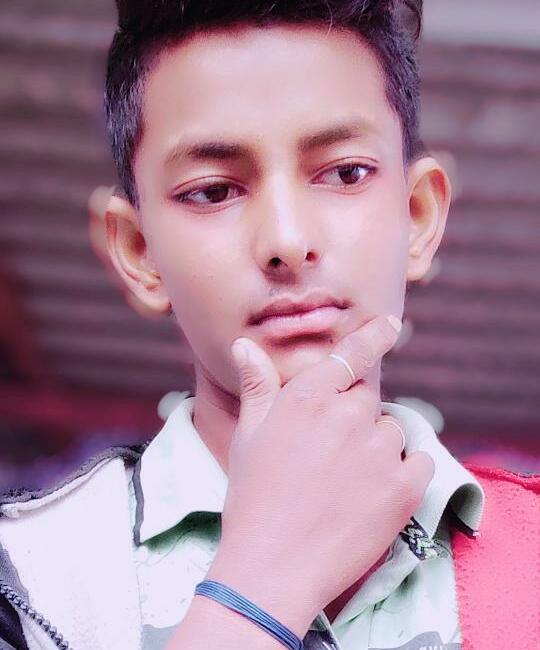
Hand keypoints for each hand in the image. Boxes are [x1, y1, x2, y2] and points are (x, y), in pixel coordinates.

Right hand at [206, 315, 434, 634]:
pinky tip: (376, 491)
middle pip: (368, 398)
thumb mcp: (249, 435)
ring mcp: (379, 451)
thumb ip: (258, 385)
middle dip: (355, 417)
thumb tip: (245, 344)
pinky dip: (406, 470)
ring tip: (347, 481)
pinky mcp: (405, 488)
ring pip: (391, 431)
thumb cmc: (253, 498)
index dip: (372, 336)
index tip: (389, 325)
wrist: (273, 566)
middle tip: (332, 454)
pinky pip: (419, 460)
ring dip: (377, 446)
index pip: (350, 356)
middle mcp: (348, 415)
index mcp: (308, 398)